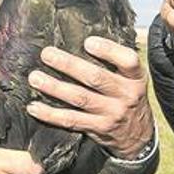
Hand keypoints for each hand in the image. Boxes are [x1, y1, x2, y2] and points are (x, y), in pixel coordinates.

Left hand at [26, 37, 153, 159]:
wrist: (139, 137)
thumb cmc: (128, 97)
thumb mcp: (133, 79)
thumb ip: (117, 61)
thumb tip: (88, 36)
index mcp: (135, 78)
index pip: (128, 61)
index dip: (108, 51)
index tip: (87, 42)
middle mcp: (126, 95)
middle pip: (96, 78)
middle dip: (69, 65)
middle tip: (47, 54)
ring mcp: (112, 114)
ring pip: (80, 98)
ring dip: (55, 87)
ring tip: (35, 78)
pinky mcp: (98, 129)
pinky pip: (71, 120)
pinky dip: (51, 114)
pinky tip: (34, 107)